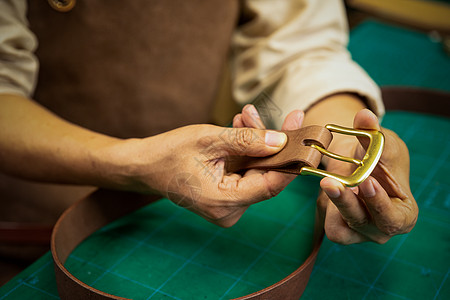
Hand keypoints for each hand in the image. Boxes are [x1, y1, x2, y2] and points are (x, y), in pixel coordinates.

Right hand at [112, 119, 301, 226]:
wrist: (142, 166)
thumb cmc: (168, 153)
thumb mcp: (209, 139)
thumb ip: (247, 140)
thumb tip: (282, 140)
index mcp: (224, 202)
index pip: (271, 184)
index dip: (291, 159)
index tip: (305, 135)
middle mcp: (229, 210)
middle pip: (266, 176)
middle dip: (273, 143)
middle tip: (284, 115)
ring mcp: (228, 206)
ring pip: (256, 171)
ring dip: (256, 143)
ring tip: (247, 115)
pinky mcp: (225, 197)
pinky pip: (244, 172)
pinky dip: (246, 151)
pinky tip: (242, 127)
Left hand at [317, 109, 417, 243]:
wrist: (361, 164)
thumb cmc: (382, 159)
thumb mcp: (382, 144)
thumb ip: (374, 133)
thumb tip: (364, 116)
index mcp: (403, 215)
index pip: (392, 218)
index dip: (379, 202)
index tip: (366, 182)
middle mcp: (382, 229)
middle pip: (363, 223)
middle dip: (346, 202)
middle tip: (330, 182)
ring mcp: (360, 232)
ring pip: (341, 228)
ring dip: (332, 204)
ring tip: (326, 180)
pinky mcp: (341, 230)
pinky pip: (330, 225)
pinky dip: (325, 206)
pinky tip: (325, 185)